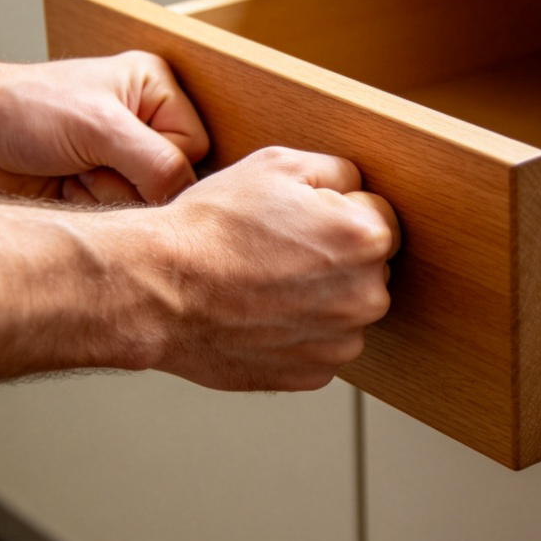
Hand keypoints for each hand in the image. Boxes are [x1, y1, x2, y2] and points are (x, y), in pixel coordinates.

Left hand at [0, 51, 208, 203]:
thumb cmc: (24, 109)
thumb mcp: (99, 127)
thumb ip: (157, 162)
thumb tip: (185, 197)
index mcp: (156, 89)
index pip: (195, 146)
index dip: (159, 162)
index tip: (115, 150)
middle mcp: (147, 123)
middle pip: (172, 180)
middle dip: (125, 181)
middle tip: (87, 160)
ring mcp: (125, 157)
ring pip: (146, 203)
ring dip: (104, 195)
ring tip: (72, 170)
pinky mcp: (104, 186)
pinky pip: (121, 216)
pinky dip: (90, 208)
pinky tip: (64, 186)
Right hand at [125, 147, 399, 391]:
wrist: (161, 288)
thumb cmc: (212, 228)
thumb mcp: (278, 165)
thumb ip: (338, 171)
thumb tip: (356, 185)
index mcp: (367, 239)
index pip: (379, 218)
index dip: (337, 211)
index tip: (301, 220)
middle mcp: (366, 296)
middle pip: (367, 267)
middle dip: (334, 256)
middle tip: (279, 249)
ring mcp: (341, 341)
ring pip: (345, 308)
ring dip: (319, 296)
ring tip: (265, 281)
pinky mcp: (314, 374)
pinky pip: (320, 343)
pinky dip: (298, 331)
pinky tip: (262, 312)